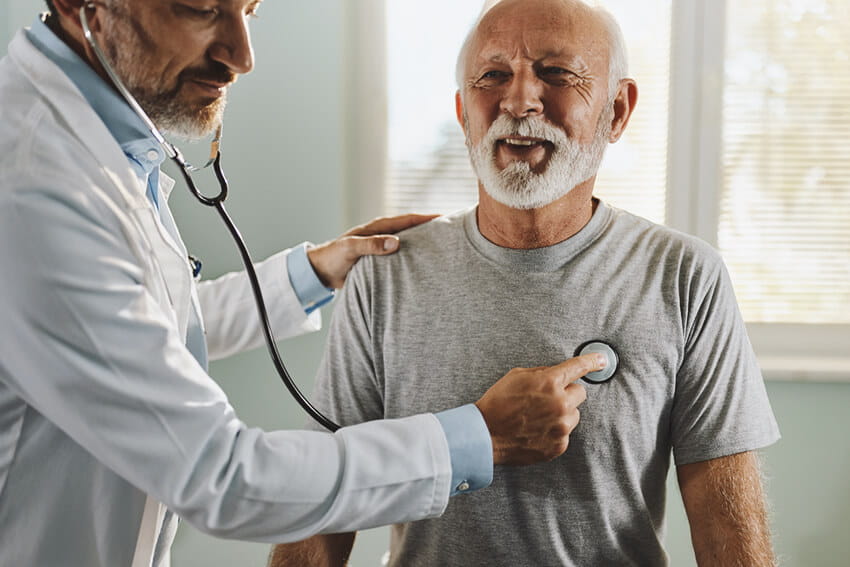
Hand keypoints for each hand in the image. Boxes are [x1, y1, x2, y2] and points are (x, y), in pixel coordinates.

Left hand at [306, 214, 438, 288]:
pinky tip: (425, 267)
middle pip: (414, 229)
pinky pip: (403, 257)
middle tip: (455, 232)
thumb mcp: (351, 249)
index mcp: (378, 227)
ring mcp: (383, 247)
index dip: (428, 218)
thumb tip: (397, 243)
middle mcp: (384, 234)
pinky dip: (415, 258)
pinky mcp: (381, 260)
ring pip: (410, 243)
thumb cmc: (333, 257)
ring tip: (446, 249)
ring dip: (425, 245)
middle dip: (432, 229)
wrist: (320, 271)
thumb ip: (372, 245)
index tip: (447, 218)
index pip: (409, 219)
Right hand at [474, 353, 604, 465]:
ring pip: (573, 415)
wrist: (486, 435)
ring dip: (561, 413)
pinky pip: (565, 433)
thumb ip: (542, 373)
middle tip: (546, 399)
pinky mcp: (558, 445)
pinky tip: (536, 430)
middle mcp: (560, 404)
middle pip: (580, 393)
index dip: (592, 361)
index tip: (602, 360)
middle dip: (566, 393)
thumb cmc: (498, 403)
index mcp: (549, 382)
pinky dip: (554, 431)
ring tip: (538, 417)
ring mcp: (561, 427)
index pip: (579, 367)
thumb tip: (558, 373)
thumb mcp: (517, 376)